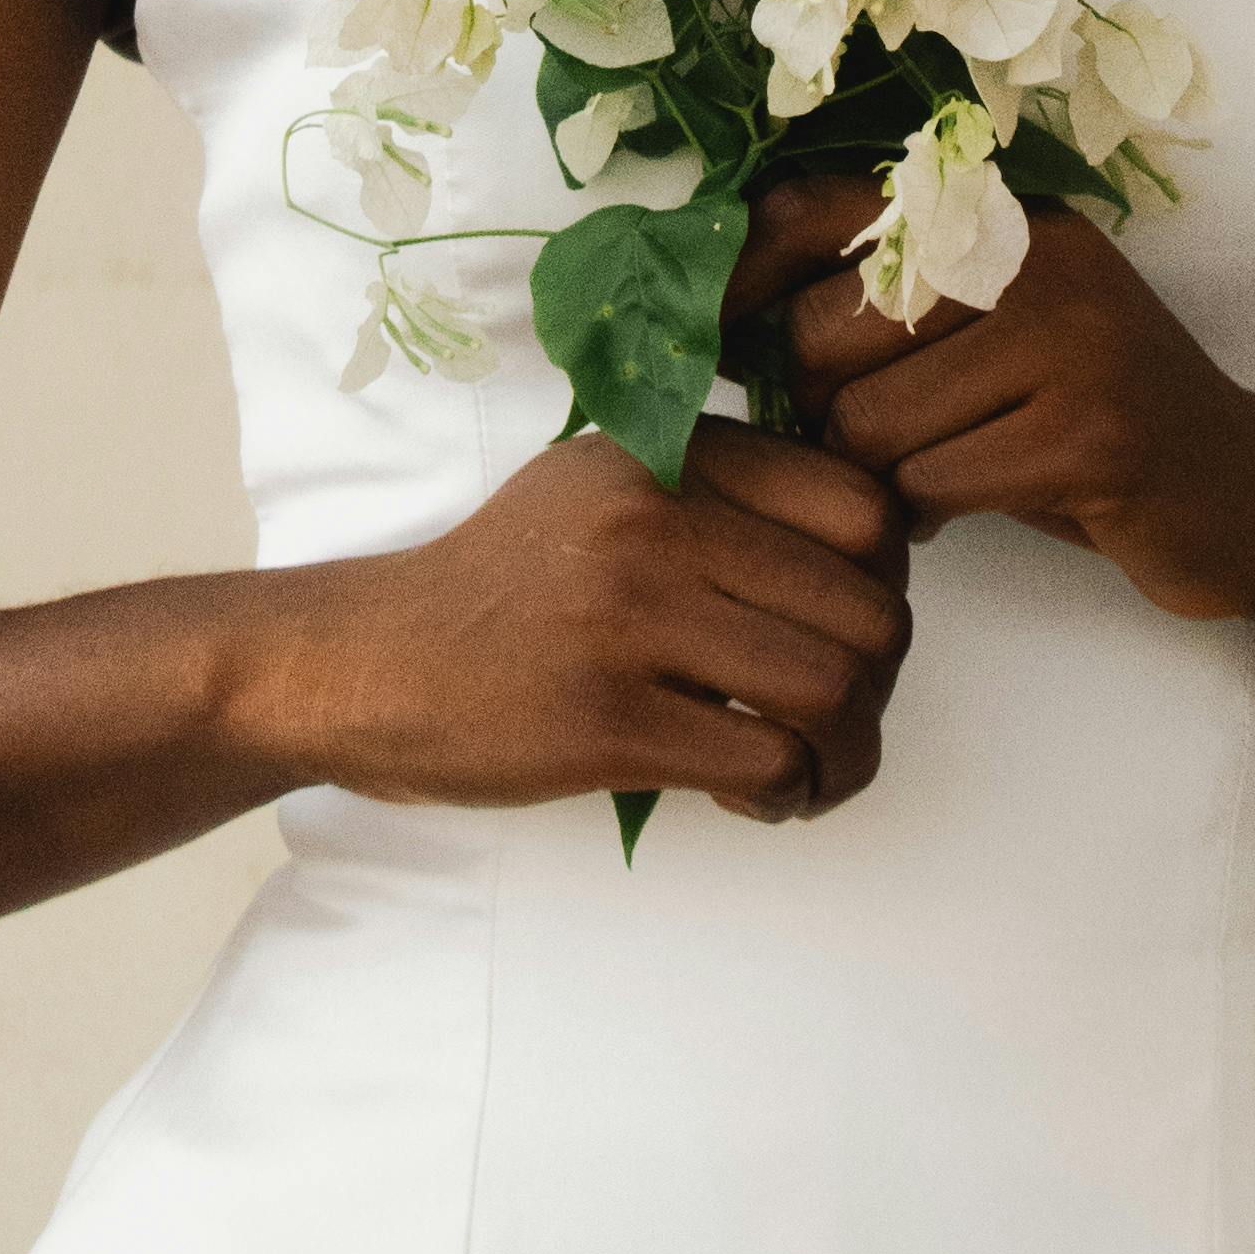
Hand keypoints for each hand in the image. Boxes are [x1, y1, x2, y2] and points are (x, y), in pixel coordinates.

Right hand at [293, 416, 913, 823]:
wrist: (367, 662)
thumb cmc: (501, 586)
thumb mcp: (604, 487)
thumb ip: (720, 492)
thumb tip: (872, 547)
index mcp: (669, 455)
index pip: (865, 508)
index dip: (887, 582)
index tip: (847, 625)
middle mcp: (657, 521)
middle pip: (866, 610)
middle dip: (877, 684)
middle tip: (835, 718)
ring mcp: (629, 619)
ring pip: (831, 689)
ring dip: (846, 753)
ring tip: (808, 771)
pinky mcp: (605, 720)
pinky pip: (765, 761)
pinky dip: (788, 794)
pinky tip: (757, 798)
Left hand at [726, 180, 1254, 634]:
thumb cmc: (1092, 424)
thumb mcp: (1003, 333)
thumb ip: (898, 306)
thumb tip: (734, 317)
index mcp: (1004, 213)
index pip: (820, 209)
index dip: (744, 274)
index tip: (713, 335)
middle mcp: (1037, 254)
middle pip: (826, 332)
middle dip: (823, 409)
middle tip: (867, 442)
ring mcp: (1074, 340)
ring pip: (871, 422)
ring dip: (882, 475)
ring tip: (932, 478)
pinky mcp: (1092, 435)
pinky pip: (932, 485)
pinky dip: (930, 516)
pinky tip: (969, 511)